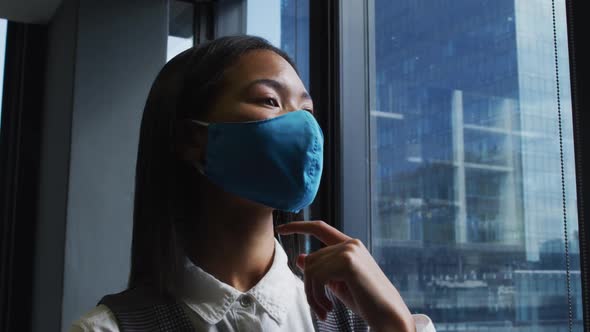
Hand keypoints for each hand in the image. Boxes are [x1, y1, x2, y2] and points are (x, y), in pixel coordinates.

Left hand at [275, 220, 415, 331]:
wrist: (389, 316)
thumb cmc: (366, 302)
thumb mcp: (337, 284)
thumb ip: (321, 270)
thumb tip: (300, 257)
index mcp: (350, 246)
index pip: (320, 228)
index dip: (298, 226)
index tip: (281, 228)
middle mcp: (350, 243)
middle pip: (311, 259)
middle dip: (309, 287)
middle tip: (320, 309)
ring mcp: (349, 250)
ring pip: (311, 269)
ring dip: (312, 295)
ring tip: (324, 310)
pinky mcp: (348, 262)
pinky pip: (316, 277)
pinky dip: (316, 296)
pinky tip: (328, 309)